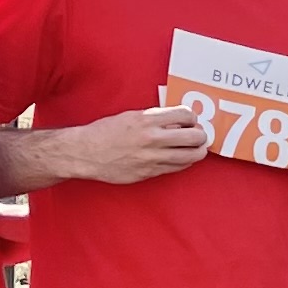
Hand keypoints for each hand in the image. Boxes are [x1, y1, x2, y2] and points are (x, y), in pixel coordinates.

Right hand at [65, 103, 212, 185]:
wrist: (86, 153)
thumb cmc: (105, 132)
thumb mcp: (131, 116)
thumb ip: (154, 119)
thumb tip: (176, 121)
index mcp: (147, 120)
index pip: (185, 115)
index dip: (192, 117)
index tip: (191, 120)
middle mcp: (152, 139)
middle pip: (194, 137)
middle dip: (201, 135)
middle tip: (199, 134)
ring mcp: (151, 158)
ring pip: (190, 156)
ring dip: (198, 151)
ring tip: (196, 148)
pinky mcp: (148, 172)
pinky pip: (176, 168)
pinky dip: (184, 162)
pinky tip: (182, 158)